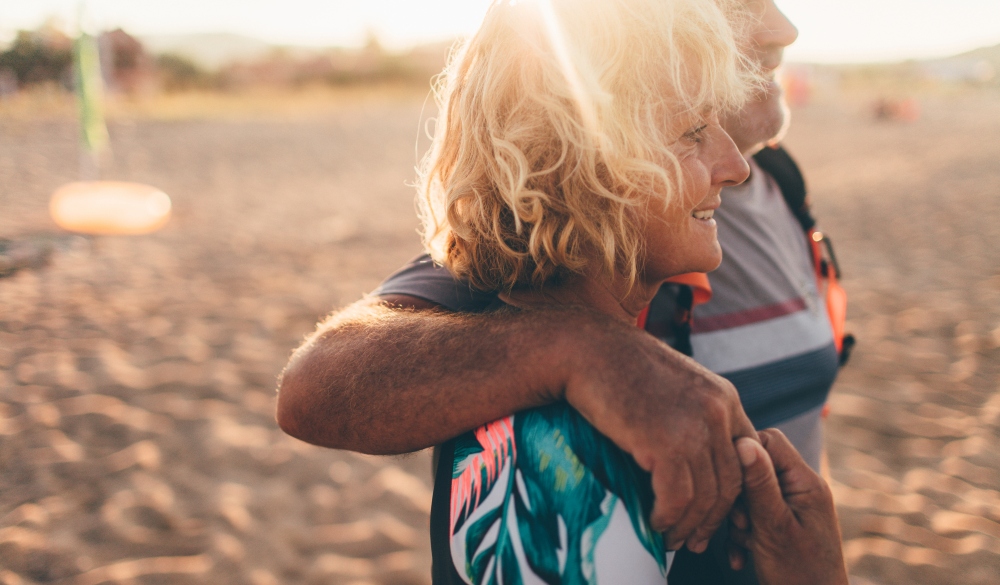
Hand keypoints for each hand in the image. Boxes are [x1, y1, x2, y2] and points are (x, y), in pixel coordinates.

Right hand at [562, 330, 757, 552]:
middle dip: (714, 519)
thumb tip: (693, 451)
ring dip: (688, 526)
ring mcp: (695, 428)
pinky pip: (677, 499)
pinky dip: (667, 519)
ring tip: (670, 538)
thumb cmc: (618, 365)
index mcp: (723, 397)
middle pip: (731, 483)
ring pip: (706, 497)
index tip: (717, 513)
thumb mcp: (672, 383)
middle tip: (696, 540)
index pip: (747, 456)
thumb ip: (693, 411)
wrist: (585, 349)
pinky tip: (654, 523)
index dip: (734, 491)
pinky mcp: (666, 444)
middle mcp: (717, 412)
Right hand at [728, 429, 847, 584]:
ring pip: (748, 496)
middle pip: (754, 469)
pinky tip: (741, 557)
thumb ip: (759, 484)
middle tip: (741, 523)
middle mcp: (801, 490)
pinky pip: (751, 518)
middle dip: (738, 497)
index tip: (729, 481)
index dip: (743, 455)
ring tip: (746, 543)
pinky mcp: (781, 526)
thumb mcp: (774, 526)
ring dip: (738, 521)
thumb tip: (742, 441)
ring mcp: (792, 509)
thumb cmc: (800, 575)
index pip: (769, 441)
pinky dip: (741, 537)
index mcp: (805, 483)